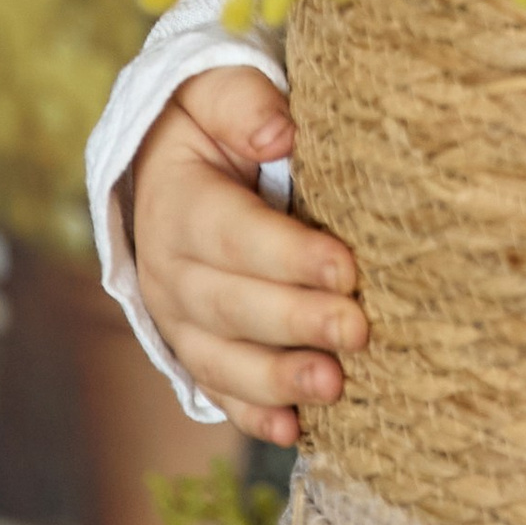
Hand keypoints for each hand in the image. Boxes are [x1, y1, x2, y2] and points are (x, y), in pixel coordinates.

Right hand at [129, 66, 366, 444]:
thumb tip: (279, 132)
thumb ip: (244, 104)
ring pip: (220, 358)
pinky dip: (253, 413)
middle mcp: (168, 269)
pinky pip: (218, 389)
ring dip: (277, 378)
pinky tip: (293, 431)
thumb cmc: (215, 123)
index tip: (347, 268)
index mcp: (177, 203)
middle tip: (358, 332)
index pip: (232, 235)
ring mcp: (178, 318)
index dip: (288, 255)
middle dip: (295, 321)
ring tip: (334, 386)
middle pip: (229, 304)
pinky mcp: (196, 348)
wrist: (170, 166)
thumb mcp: (217, 93)